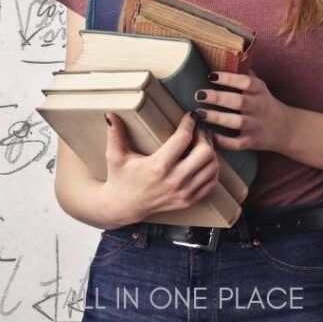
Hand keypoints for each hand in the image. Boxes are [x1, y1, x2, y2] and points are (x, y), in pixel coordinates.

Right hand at [102, 111, 220, 226]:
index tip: (190, 116)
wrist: (121, 208)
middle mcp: (174, 180)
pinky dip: (212, 170)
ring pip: (212, 167)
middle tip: (197, 131)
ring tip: (201, 144)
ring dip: (211, 152)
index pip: (184, 138)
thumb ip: (115, 134)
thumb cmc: (120, 178)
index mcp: (158, 166)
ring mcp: (183, 193)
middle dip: (204, 137)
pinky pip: (212, 183)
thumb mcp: (116, 156)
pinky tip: (203, 161)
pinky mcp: (188, 201)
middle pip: (205, 152)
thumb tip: (110, 113)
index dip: (190, 123)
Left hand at [193, 70, 292, 153]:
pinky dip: (222, 140)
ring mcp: (256, 125)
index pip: (246, 82)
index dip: (229, 78)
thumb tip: (228, 58)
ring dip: (217, 117)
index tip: (211, 75)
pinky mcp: (252, 142)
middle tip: (199, 94)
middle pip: (239, 101)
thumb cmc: (265, 104)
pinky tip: (209, 134)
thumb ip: (246, 75)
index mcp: (260, 91)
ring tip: (199, 113)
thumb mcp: (261, 87)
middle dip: (218, 97)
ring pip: (236, 122)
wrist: (286, 128)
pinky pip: (236, 143)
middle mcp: (259, 107)